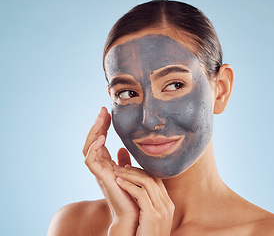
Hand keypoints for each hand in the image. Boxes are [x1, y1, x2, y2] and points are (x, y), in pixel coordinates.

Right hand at [82, 107, 138, 234]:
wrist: (135, 212)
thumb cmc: (134, 193)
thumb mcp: (130, 171)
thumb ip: (124, 161)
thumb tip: (123, 148)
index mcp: (107, 164)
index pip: (101, 141)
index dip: (103, 126)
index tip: (108, 112)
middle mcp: (100, 166)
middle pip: (92, 141)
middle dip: (97, 124)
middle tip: (103, 110)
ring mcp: (99, 171)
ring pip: (88, 148)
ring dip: (94, 132)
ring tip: (101, 118)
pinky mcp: (101, 177)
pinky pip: (90, 160)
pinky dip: (94, 148)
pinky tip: (102, 137)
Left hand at [113, 165, 174, 235]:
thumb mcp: (149, 219)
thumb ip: (147, 205)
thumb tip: (139, 193)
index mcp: (168, 204)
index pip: (156, 180)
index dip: (142, 172)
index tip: (128, 168)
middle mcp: (167, 204)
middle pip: (152, 178)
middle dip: (135, 170)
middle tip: (120, 166)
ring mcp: (162, 209)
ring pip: (146, 182)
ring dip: (130, 174)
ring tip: (117, 171)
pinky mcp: (153, 215)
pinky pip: (140, 194)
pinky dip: (129, 185)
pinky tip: (118, 182)